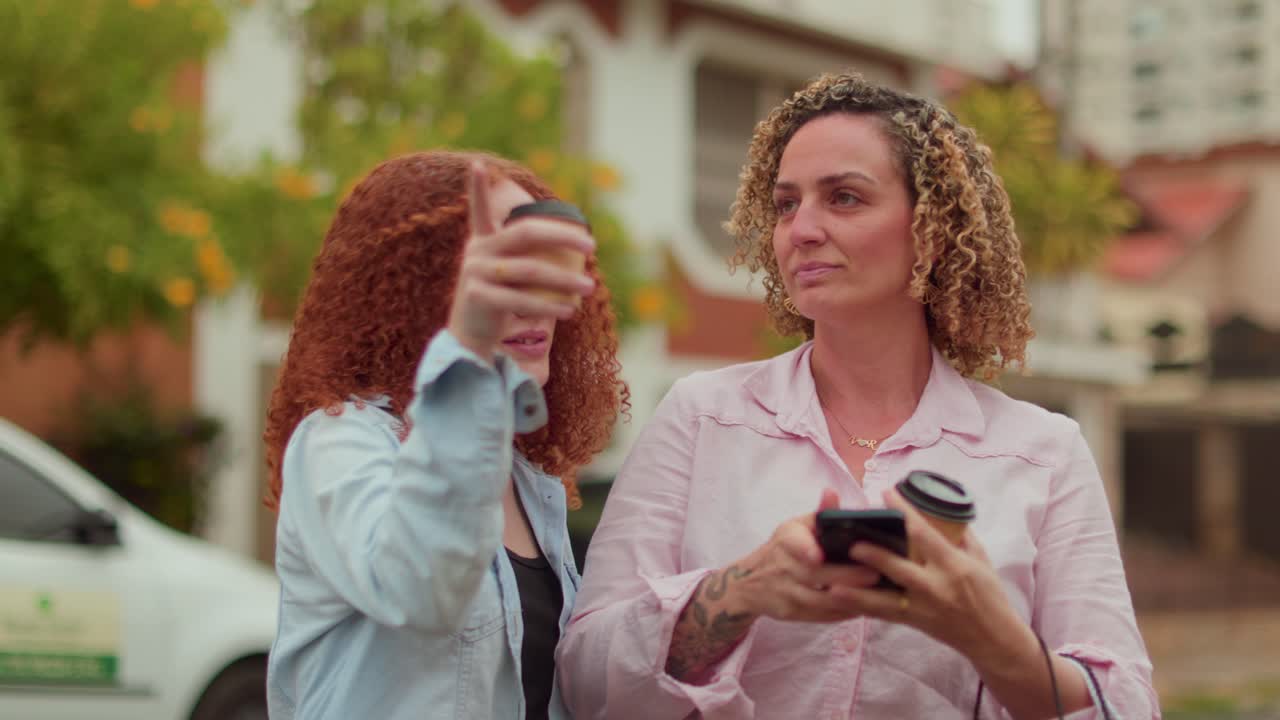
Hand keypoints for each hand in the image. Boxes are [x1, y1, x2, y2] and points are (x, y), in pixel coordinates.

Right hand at [446, 162, 595, 359]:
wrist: (471, 334)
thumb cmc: (501, 298)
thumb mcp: (509, 272)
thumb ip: (531, 255)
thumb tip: (580, 245)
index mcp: (483, 240)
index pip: (480, 210)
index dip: (477, 187)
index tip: (478, 164)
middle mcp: (477, 251)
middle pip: (525, 233)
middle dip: (563, 236)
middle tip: (592, 246)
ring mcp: (475, 273)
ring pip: (530, 270)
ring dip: (564, 279)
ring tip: (590, 287)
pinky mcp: (478, 297)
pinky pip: (521, 300)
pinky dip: (548, 305)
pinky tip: (569, 310)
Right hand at [664, 489, 881, 681]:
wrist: (750, 582)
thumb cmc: (783, 549)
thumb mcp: (796, 526)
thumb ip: (819, 513)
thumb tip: (832, 493)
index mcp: (786, 540)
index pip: (793, 543)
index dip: (805, 549)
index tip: (818, 556)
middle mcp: (783, 566)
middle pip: (814, 574)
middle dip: (845, 575)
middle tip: (875, 573)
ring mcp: (785, 592)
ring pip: (819, 599)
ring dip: (848, 598)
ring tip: (876, 594)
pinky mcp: (791, 613)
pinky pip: (819, 616)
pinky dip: (842, 613)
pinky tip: (863, 608)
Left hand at [844, 488, 1030, 660]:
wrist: (993, 638)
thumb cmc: (990, 594)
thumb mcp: (981, 560)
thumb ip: (961, 536)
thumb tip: (941, 512)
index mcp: (954, 565)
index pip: (924, 534)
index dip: (903, 512)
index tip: (885, 493)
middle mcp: (936, 586)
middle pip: (900, 568)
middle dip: (874, 555)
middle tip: (851, 541)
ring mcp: (923, 607)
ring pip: (885, 599)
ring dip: (858, 590)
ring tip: (833, 582)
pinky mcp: (914, 622)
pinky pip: (884, 614)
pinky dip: (862, 606)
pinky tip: (840, 598)